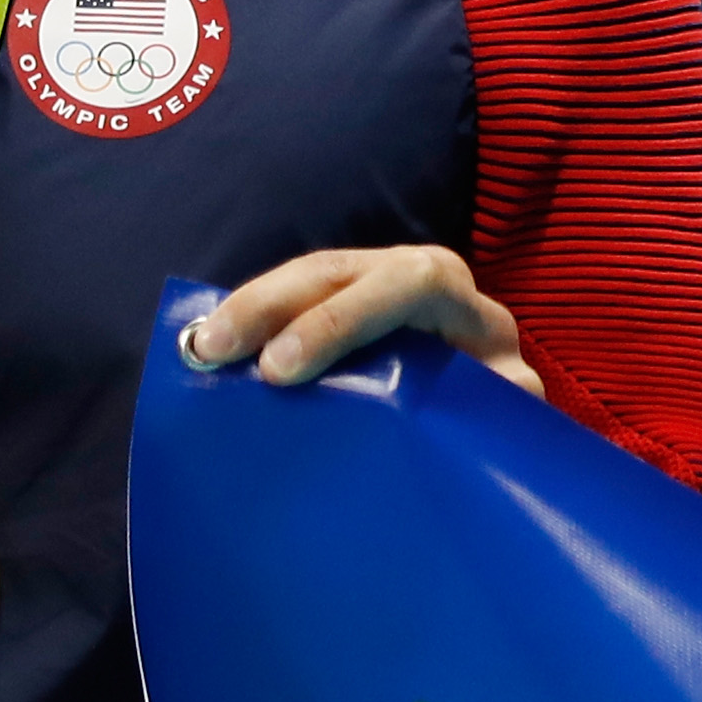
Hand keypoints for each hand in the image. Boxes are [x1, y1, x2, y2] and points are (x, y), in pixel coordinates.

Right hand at [179, 244, 540, 398]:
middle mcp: (427, 284)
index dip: (344, 316)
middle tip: (212, 350)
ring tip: (197, 346)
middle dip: (273, 303)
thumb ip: (502, 407)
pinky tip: (210, 343)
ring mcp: (385, 290)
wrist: (491, 431)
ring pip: (314, 276)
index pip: (413, 283)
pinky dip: (255, 320)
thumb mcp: (505, 421)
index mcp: (467, 312)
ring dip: (252, 306)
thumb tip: (492, 393)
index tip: (280, 369)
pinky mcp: (350, 308)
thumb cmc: (493, 427)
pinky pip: (297, 302)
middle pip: (344, 270)